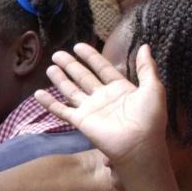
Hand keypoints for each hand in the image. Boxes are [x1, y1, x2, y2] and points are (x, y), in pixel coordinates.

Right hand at [36, 43, 168, 180]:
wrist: (138, 144)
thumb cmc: (149, 118)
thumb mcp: (154, 88)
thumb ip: (146, 68)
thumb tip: (145, 46)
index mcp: (120, 88)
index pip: (102, 68)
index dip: (91, 57)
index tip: (79, 46)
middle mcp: (102, 97)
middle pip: (83, 77)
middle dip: (70, 65)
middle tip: (58, 54)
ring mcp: (90, 109)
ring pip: (70, 90)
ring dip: (60, 79)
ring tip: (50, 67)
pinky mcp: (80, 121)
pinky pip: (61, 110)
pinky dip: (49, 103)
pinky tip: (38, 94)